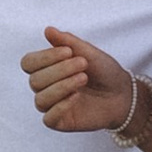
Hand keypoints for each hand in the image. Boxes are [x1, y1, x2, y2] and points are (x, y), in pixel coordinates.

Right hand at [22, 29, 145, 139]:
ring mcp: (52, 105)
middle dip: (59, 70)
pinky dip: (61, 106)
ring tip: (83, 78)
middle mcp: (46, 87)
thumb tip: (48, 30)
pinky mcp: (60, 122)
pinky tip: (76, 96)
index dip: (44, 57)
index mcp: (47, 68)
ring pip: (40, 99)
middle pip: (34, 80)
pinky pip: (48, 118)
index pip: (28, 63)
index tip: (68, 51)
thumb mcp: (88, 52)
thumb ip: (68, 41)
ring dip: (62, 86)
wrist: (123, 94)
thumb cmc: (104, 72)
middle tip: (83, 64)